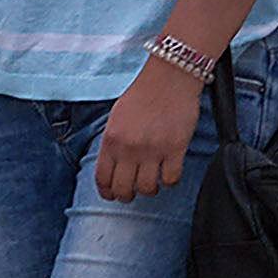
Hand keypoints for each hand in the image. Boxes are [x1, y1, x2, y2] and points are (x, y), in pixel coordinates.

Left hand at [96, 62, 206, 202]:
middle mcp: (128, 149)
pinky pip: (171, 179)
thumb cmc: (141, 96)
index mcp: (110, 141)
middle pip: (123, 188)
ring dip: (149, 190)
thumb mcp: (116, 119)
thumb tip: (113, 166)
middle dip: (125, 196)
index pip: (102, 177)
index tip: (110, 195)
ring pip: (147, 188)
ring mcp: (152, 151)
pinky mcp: (175, 149)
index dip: (106, 192)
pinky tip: (168, 176)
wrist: (168, 81)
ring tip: (151, 185)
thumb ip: (113, 143)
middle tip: (131, 195)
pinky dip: (169, 182)